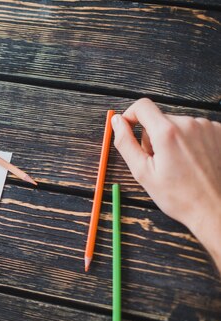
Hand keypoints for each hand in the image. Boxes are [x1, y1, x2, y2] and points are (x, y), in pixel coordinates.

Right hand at [112, 98, 220, 266]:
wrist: (213, 208)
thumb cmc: (178, 196)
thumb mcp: (142, 173)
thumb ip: (125, 143)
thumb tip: (116, 122)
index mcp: (167, 132)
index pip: (142, 106)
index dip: (130, 116)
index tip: (128, 130)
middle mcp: (189, 123)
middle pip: (159, 119)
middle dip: (153, 137)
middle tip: (157, 163)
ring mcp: (206, 126)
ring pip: (176, 125)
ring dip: (171, 140)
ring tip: (177, 165)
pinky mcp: (218, 131)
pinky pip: (194, 129)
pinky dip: (188, 141)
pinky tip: (191, 161)